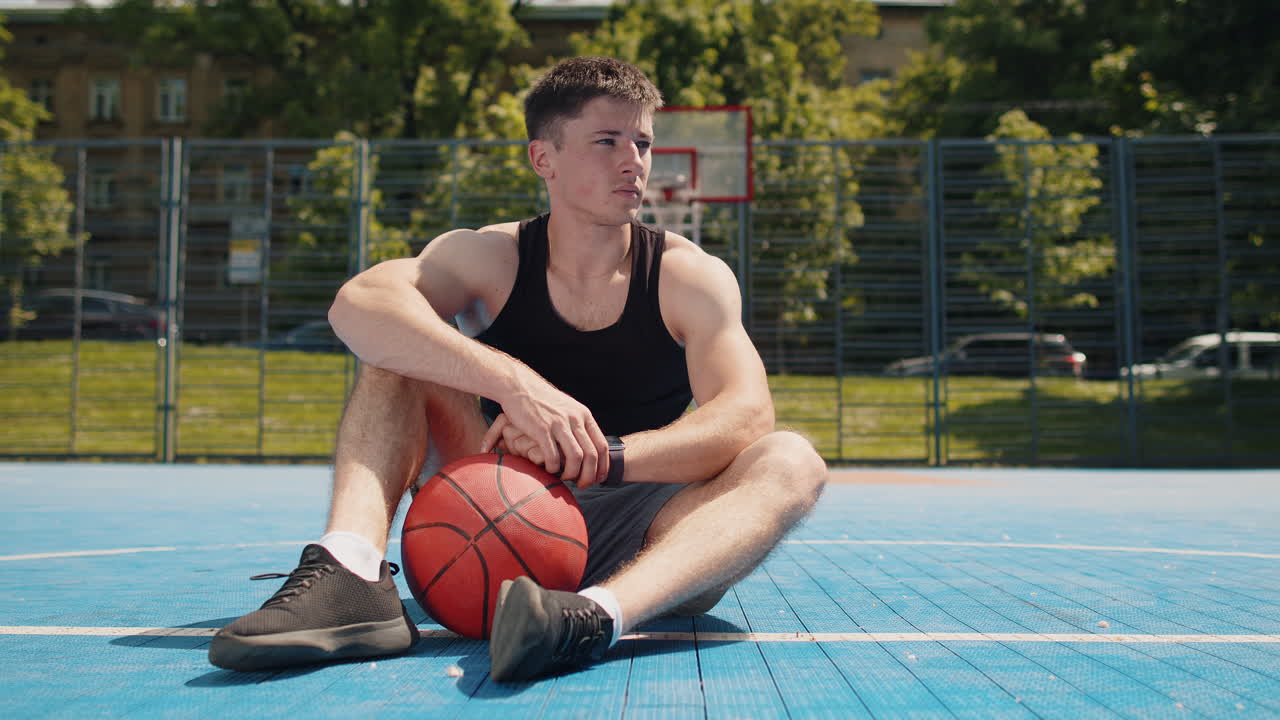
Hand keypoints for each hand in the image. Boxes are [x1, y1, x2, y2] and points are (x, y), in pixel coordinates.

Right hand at [480, 372, 608, 485]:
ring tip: (565, 478)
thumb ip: (578, 424)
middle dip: (589, 475)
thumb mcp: (567, 408)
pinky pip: (553, 456)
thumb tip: (586, 444)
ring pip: (575, 458)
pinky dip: (554, 468)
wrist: (519, 387)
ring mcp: (559, 424)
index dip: (603, 465)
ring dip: (572, 474)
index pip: (601, 445)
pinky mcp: (542, 429)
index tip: (598, 478)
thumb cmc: (542, 401)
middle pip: (591, 455)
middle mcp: (575, 419)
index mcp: (583, 415)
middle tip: (583, 485)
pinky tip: (550, 470)